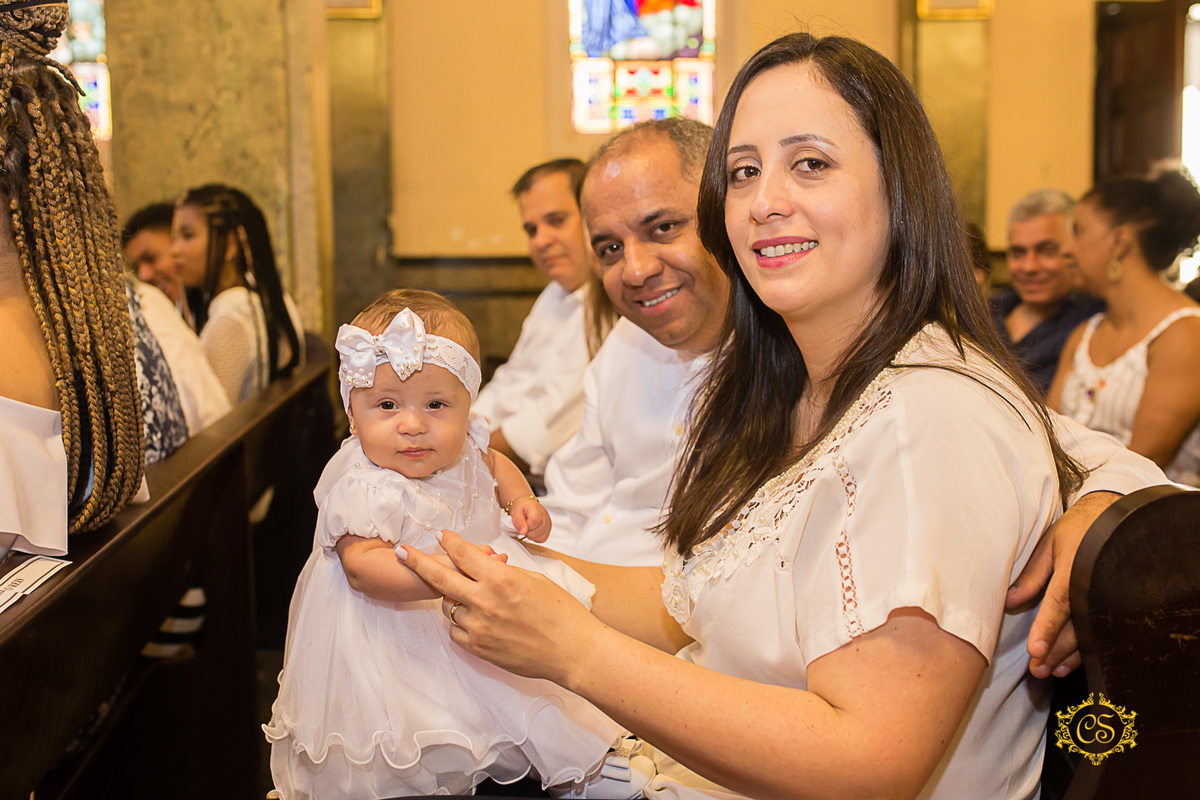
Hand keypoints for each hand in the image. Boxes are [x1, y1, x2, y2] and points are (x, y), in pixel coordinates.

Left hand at [399, 530, 599, 685]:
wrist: (572, 651)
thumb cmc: (561, 612)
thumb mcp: (535, 580)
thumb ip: (503, 573)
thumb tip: (484, 568)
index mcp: (501, 579)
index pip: (464, 554)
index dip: (449, 542)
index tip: (439, 535)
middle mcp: (485, 601)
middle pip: (440, 578)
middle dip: (418, 562)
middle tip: (402, 552)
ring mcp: (479, 627)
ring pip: (448, 606)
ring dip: (453, 597)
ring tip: (471, 597)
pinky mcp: (479, 648)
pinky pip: (456, 630)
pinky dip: (461, 622)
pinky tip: (475, 618)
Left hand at [509, 496, 550, 542]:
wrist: (525, 505)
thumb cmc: (521, 507)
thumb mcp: (515, 512)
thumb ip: (518, 522)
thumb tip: (523, 532)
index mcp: (537, 509)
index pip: (535, 522)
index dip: (527, 526)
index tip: (523, 523)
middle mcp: (545, 515)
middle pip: (539, 531)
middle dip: (529, 532)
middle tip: (524, 526)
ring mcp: (548, 522)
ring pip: (542, 536)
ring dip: (532, 536)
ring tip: (528, 529)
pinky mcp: (548, 528)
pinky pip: (543, 538)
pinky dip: (536, 538)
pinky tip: (532, 532)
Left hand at [1006, 491, 1118, 677]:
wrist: (1115, 518)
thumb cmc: (1077, 530)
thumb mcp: (1050, 545)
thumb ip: (1031, 575)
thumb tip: (1007, 602)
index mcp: (1076, 566)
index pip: (1060, 602)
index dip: (1047, 627)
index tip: (1034, 650)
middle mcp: (1095, 584)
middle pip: (1074, 625)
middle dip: (1054, 650)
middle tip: (1036, 670)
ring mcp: (1108, 595)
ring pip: (1087, 633)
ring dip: (1067, 655)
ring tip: (1049, 671)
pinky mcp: (1114, 604)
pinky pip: (1099, 631)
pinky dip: (1083, 650)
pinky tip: (1069, 664)